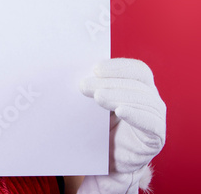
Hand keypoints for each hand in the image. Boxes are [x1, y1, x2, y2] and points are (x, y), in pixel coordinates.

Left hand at [77, 58, 165, 192]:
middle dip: (109, 81)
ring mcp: (155, 117)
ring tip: (97, 97)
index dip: (117, 66)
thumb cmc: (99, 128)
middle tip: (83, 85)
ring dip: (117, 95)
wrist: (107, 162)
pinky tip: (120, 111)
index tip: (95, 68)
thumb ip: (91, 90)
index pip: (135, 69)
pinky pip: (150, 123)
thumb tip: (74, 77)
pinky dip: (136, 114)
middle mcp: (150, 99)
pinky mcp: (155, 136)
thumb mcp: (94, 106)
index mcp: (138, 86)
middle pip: (137, 82)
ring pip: (142, 100)